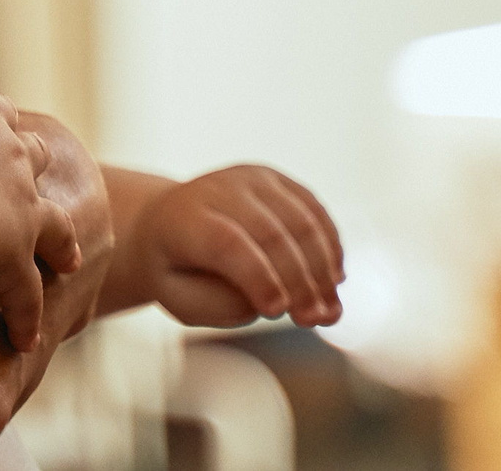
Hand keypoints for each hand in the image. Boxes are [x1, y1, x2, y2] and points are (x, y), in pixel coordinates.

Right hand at [0, 93, 80, 353]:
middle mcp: (11, 162)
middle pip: (37, 156)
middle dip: (35, 170)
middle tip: (32, 187)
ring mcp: (23, 214)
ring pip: (57, 225)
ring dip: (61, 244)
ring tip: (67, 261)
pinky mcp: (19, 264)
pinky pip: (29, 298)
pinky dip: (27, 318)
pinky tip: (24, 339)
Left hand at [122, 164, 342, 328]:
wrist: (166, 222)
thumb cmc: (174, 268)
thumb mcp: (179, 297)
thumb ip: (221, 301)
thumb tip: (278, 298)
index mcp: (185, 218)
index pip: (227, 243)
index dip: (257, 277)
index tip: (277, 312)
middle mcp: (219, 189)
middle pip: (271, 233)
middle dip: (299, 283)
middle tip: (312, 321)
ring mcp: (251, 179)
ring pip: (302, 222)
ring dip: (323, 271)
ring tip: (329, 313)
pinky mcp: (277, 180)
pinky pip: (315, 213)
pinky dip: (330, 249)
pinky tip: (334, 283)